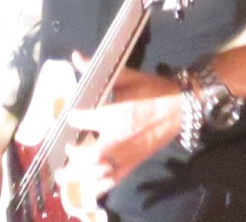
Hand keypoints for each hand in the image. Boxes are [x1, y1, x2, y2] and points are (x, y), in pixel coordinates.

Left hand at [57, 60, 183, 205]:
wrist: (181, 108)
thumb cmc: (154, 90)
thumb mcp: (128, 76)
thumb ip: (99, 70)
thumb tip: (76, 57)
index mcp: (117, 114)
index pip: (84, 120)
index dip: (73, 118)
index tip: (69, 115)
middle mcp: (119, 138)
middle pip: (89, 155)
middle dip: (73, 153)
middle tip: (67, 147)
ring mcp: (126, 155)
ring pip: (98, 173)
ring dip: (79, 175)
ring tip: (64, 172)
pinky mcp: (133, 164)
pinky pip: (112, 181)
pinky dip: (97, 187)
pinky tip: (86, 186)